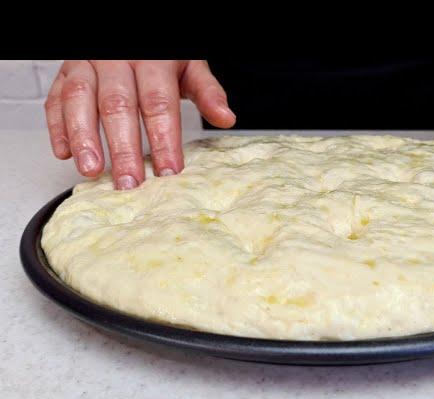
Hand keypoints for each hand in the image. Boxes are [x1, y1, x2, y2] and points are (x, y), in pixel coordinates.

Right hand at [45, 60, 235, 188]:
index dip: (164, 139)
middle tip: (129, 183)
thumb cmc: (164, 56)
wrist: (133, 30)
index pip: (158, 102)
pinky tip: (64, 153)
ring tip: (90, 170)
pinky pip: (56, 97)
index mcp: (152, 59)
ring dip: (83, 137)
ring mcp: (87, 63)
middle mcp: (115, 58)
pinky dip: (57, 126)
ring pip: (79, 99)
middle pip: (118, 105)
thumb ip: (207, 91)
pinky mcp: (66, 71)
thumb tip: (227, 118)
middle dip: (123, 147)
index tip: (169, 171)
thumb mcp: (191, 66)